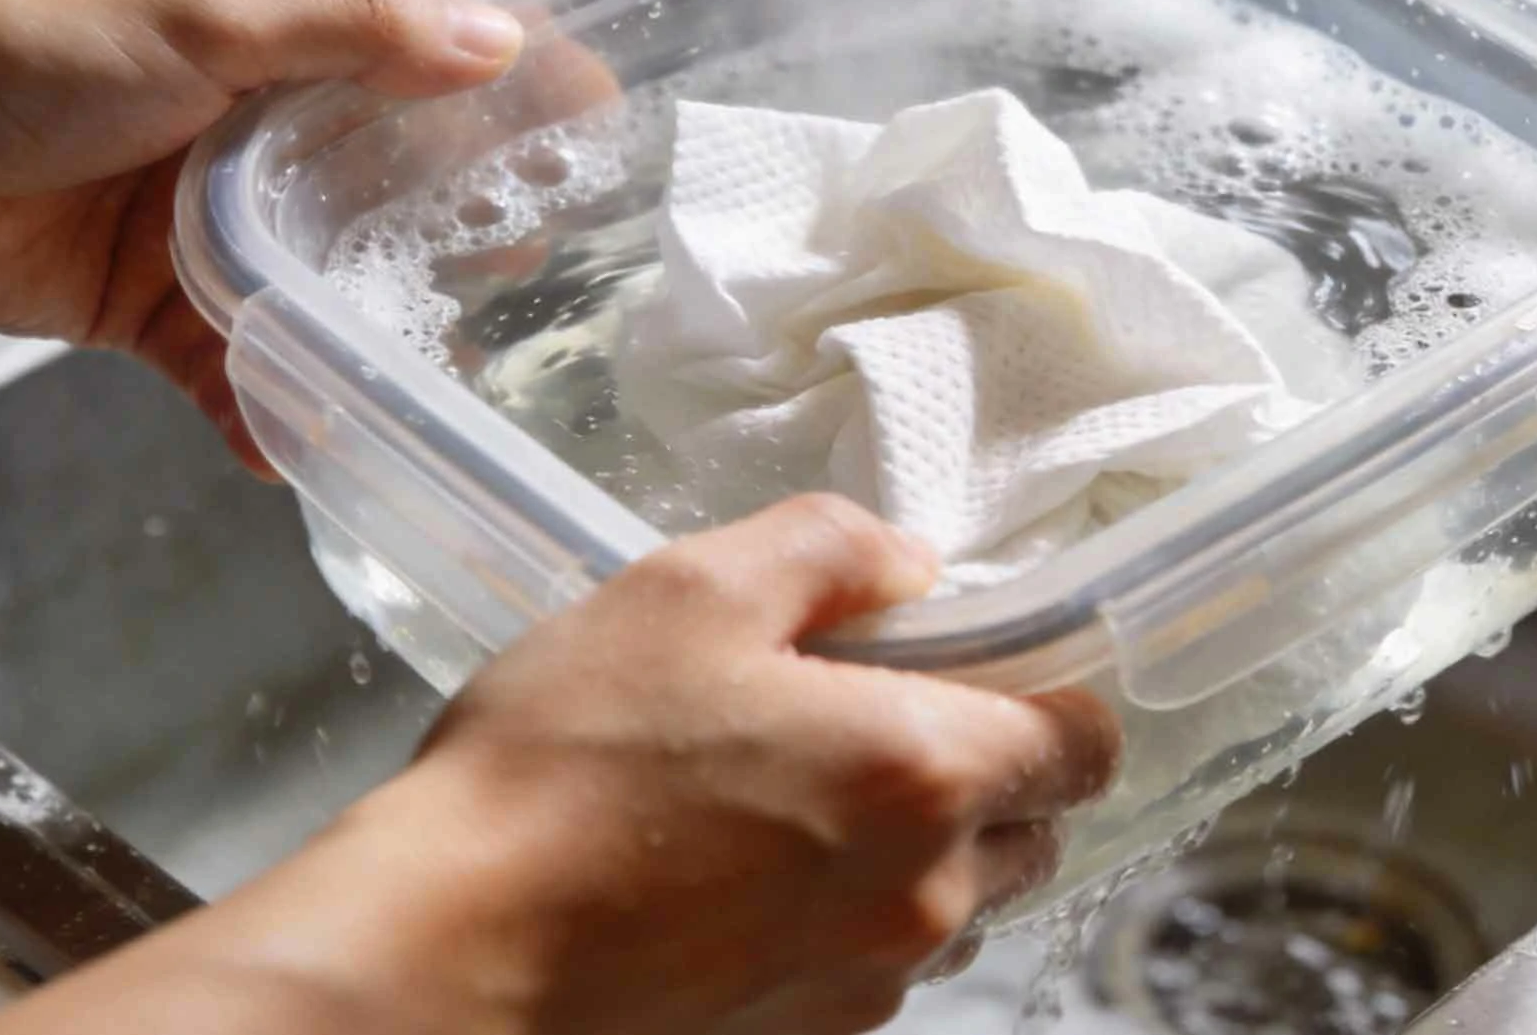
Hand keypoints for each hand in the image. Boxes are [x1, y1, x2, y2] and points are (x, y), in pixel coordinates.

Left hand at [0, 0, 525, 473]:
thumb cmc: (25, 40)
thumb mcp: (205, 7)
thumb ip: (356, 31)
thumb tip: (503, 49)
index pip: (427, 12)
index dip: (514, 59)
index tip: (594, 118)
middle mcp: (261, 89)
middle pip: (400, 149)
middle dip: (464, 206)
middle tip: (529, 253)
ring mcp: (217, 196)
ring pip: (334, 260)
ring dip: (381, 314)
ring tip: (441, 355)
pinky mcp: (167, 291)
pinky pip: (242, 351)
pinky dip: (273, 400)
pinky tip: (307, 434)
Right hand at [0, 496, 1121, 1034]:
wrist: (448, 951)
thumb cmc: (559, 770)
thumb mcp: (686, 592)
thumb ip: (828, 550)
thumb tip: (908, 562)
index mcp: (924, 774)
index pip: (1088, 745)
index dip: (1052, 693)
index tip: (982, 663)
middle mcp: (924, 898)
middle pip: (1034, 828)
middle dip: (984, 769)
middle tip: (868, 716)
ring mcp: (867, 986)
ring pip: (957, 904)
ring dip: (914, 850)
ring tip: (788, 797)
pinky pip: (875, 966)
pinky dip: (845, 918)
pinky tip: (742, 874)